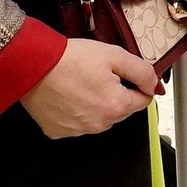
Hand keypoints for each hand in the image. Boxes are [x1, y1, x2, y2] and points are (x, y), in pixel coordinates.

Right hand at [19, 38, 158, 138]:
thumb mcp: (115, 55)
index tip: (126, 74)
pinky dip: (77, 111)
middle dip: (117, 93)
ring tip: (81, 82)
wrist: (34, 66)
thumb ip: (141, 71)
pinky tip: (68, 95)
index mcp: (116, 106)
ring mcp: (78, 131)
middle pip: (121, 110)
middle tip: (99, 74)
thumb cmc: (71, 59)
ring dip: (97, 103)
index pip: (143, 101)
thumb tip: (153, 85)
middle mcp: (99, 124)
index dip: (138, 84)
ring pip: (100, 118)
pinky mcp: (59, 131)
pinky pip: (77, 123)